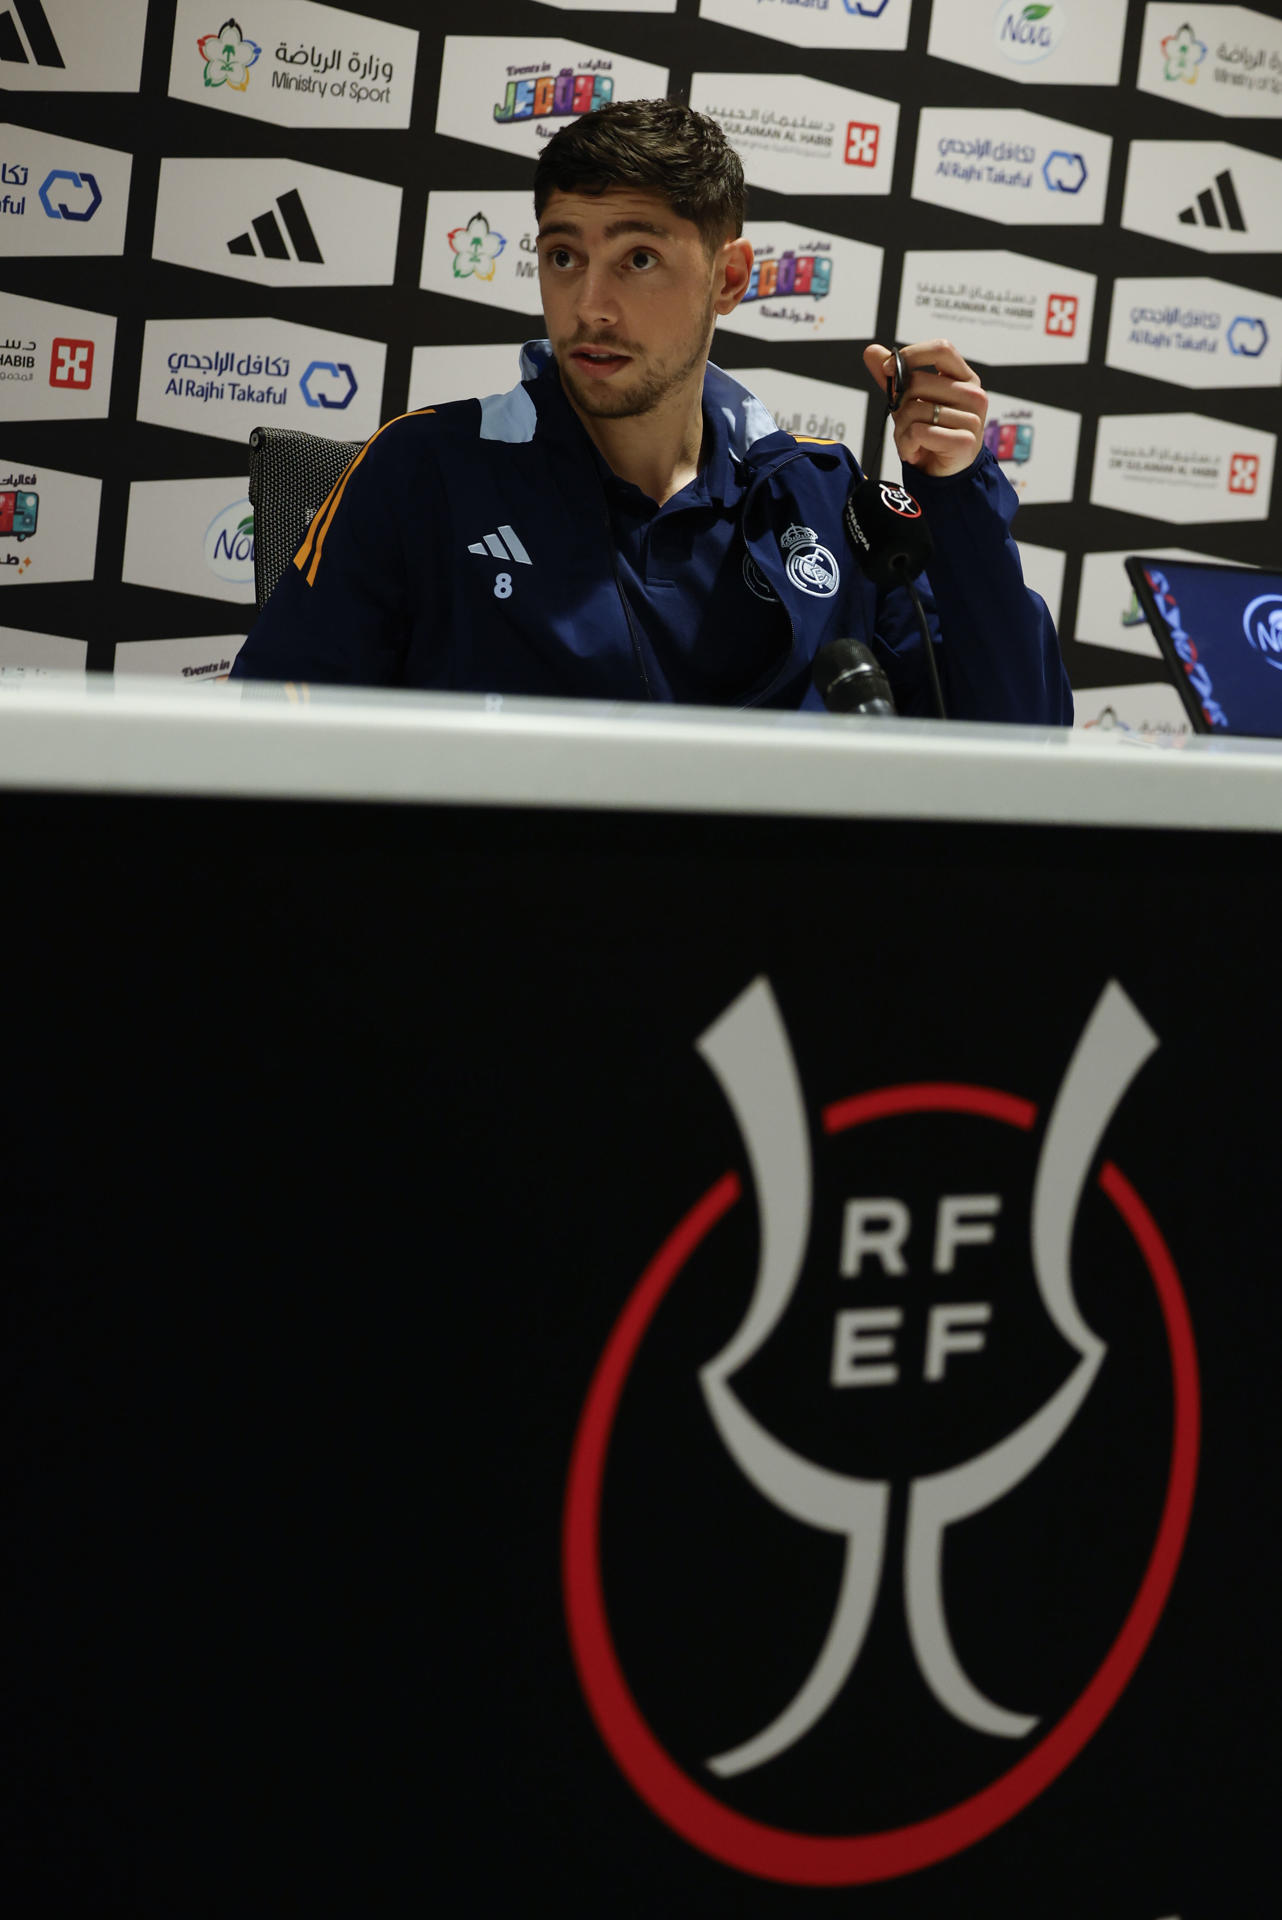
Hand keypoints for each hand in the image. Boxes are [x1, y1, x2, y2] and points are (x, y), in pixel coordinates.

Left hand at [862, 339, 988, 479]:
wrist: (944, 473)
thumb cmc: (930, 432)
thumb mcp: (910, 401)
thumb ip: (894, 377)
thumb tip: (871, 351)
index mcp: (963, 378)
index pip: (941, 349)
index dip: (911, 355)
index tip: (888, 369)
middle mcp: (973, 394)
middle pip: (919, 381)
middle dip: (898, 403)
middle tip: (902, 422)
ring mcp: (972, 418)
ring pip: (915, 409)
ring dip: (901, 429)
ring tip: (910, 441)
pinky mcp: (965, 441)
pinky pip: (919, 432)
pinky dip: (906, 445)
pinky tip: (913, 452)